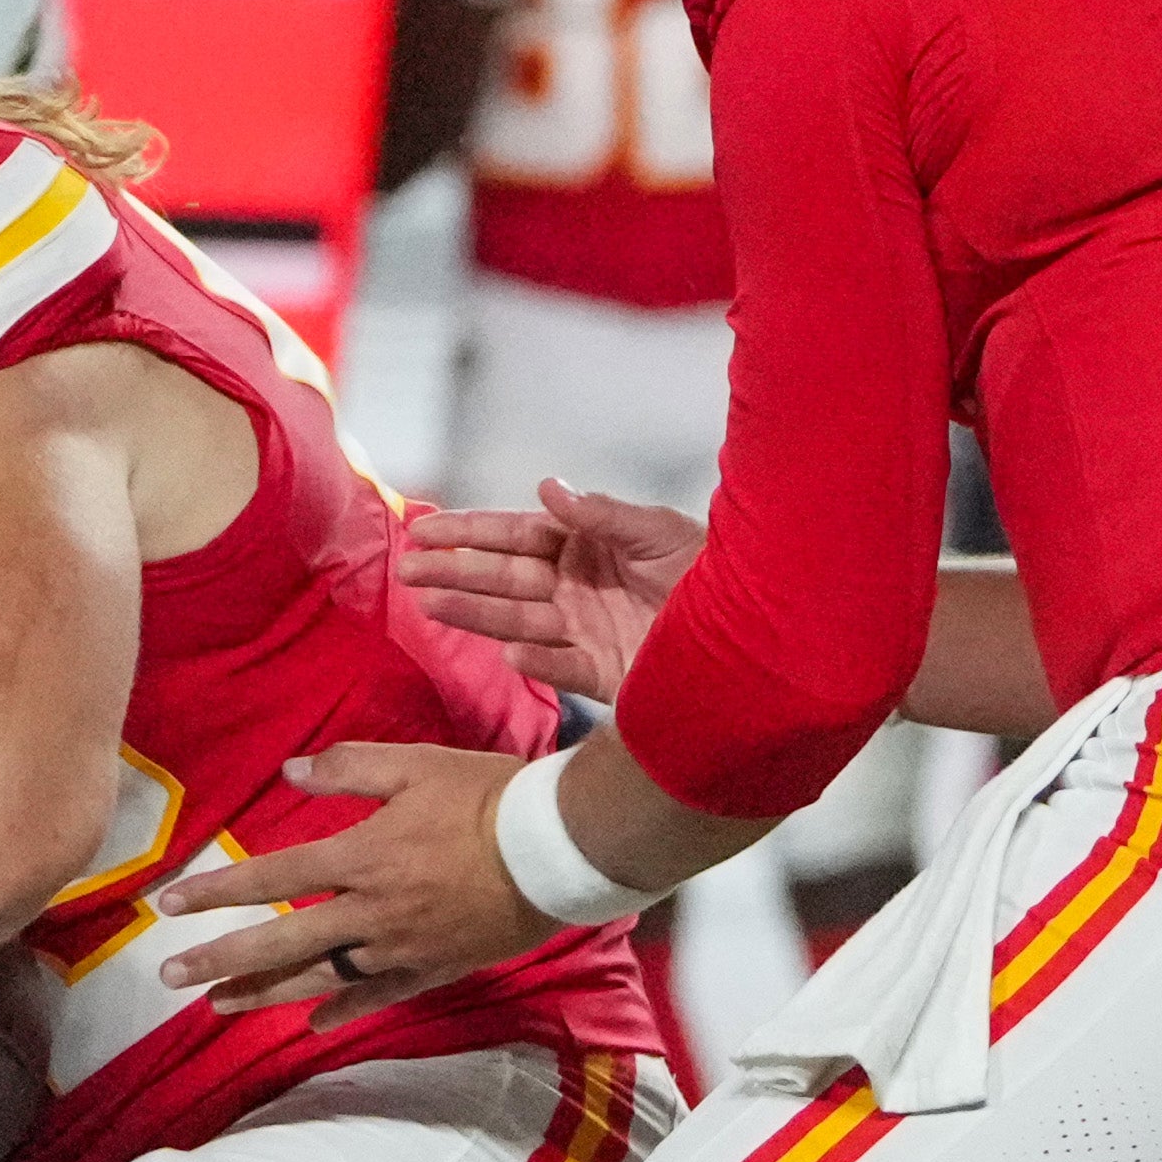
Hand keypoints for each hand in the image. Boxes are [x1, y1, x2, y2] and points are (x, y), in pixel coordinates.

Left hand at [151, 738, 551, 1026]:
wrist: (557, 848)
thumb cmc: (487, 797)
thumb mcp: (415, 765)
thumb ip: (348, 768)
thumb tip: (289, 773)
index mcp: (360, 857)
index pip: (271, 879)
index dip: (216, 892)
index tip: (168, 906)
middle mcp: (370, 912)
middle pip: (281, 944)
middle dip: (220, 961)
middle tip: (170, 979)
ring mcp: (400, 949)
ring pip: (319, 980)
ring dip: (265, 995)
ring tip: (219, 1008)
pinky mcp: (433, 969)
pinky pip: (379, 998)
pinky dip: (344, 1012)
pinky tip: (315, 1027)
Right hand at [397, 477, 701, 703]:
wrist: (756, 631)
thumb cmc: (711, 569)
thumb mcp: (656, 531)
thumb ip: (599, 514)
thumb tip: (545, 488)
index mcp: (585, 547)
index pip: (515, 536)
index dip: (469, 533)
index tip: (422, 530)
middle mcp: (576, 589)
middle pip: (503, 579)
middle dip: (454, 573)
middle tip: (405, 571)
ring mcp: (584, 632)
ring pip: (517, 621)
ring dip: (474, 613)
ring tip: (428, 604)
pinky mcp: (604, 674)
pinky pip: (560, 667)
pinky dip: (536, 661)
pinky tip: (509, 652)